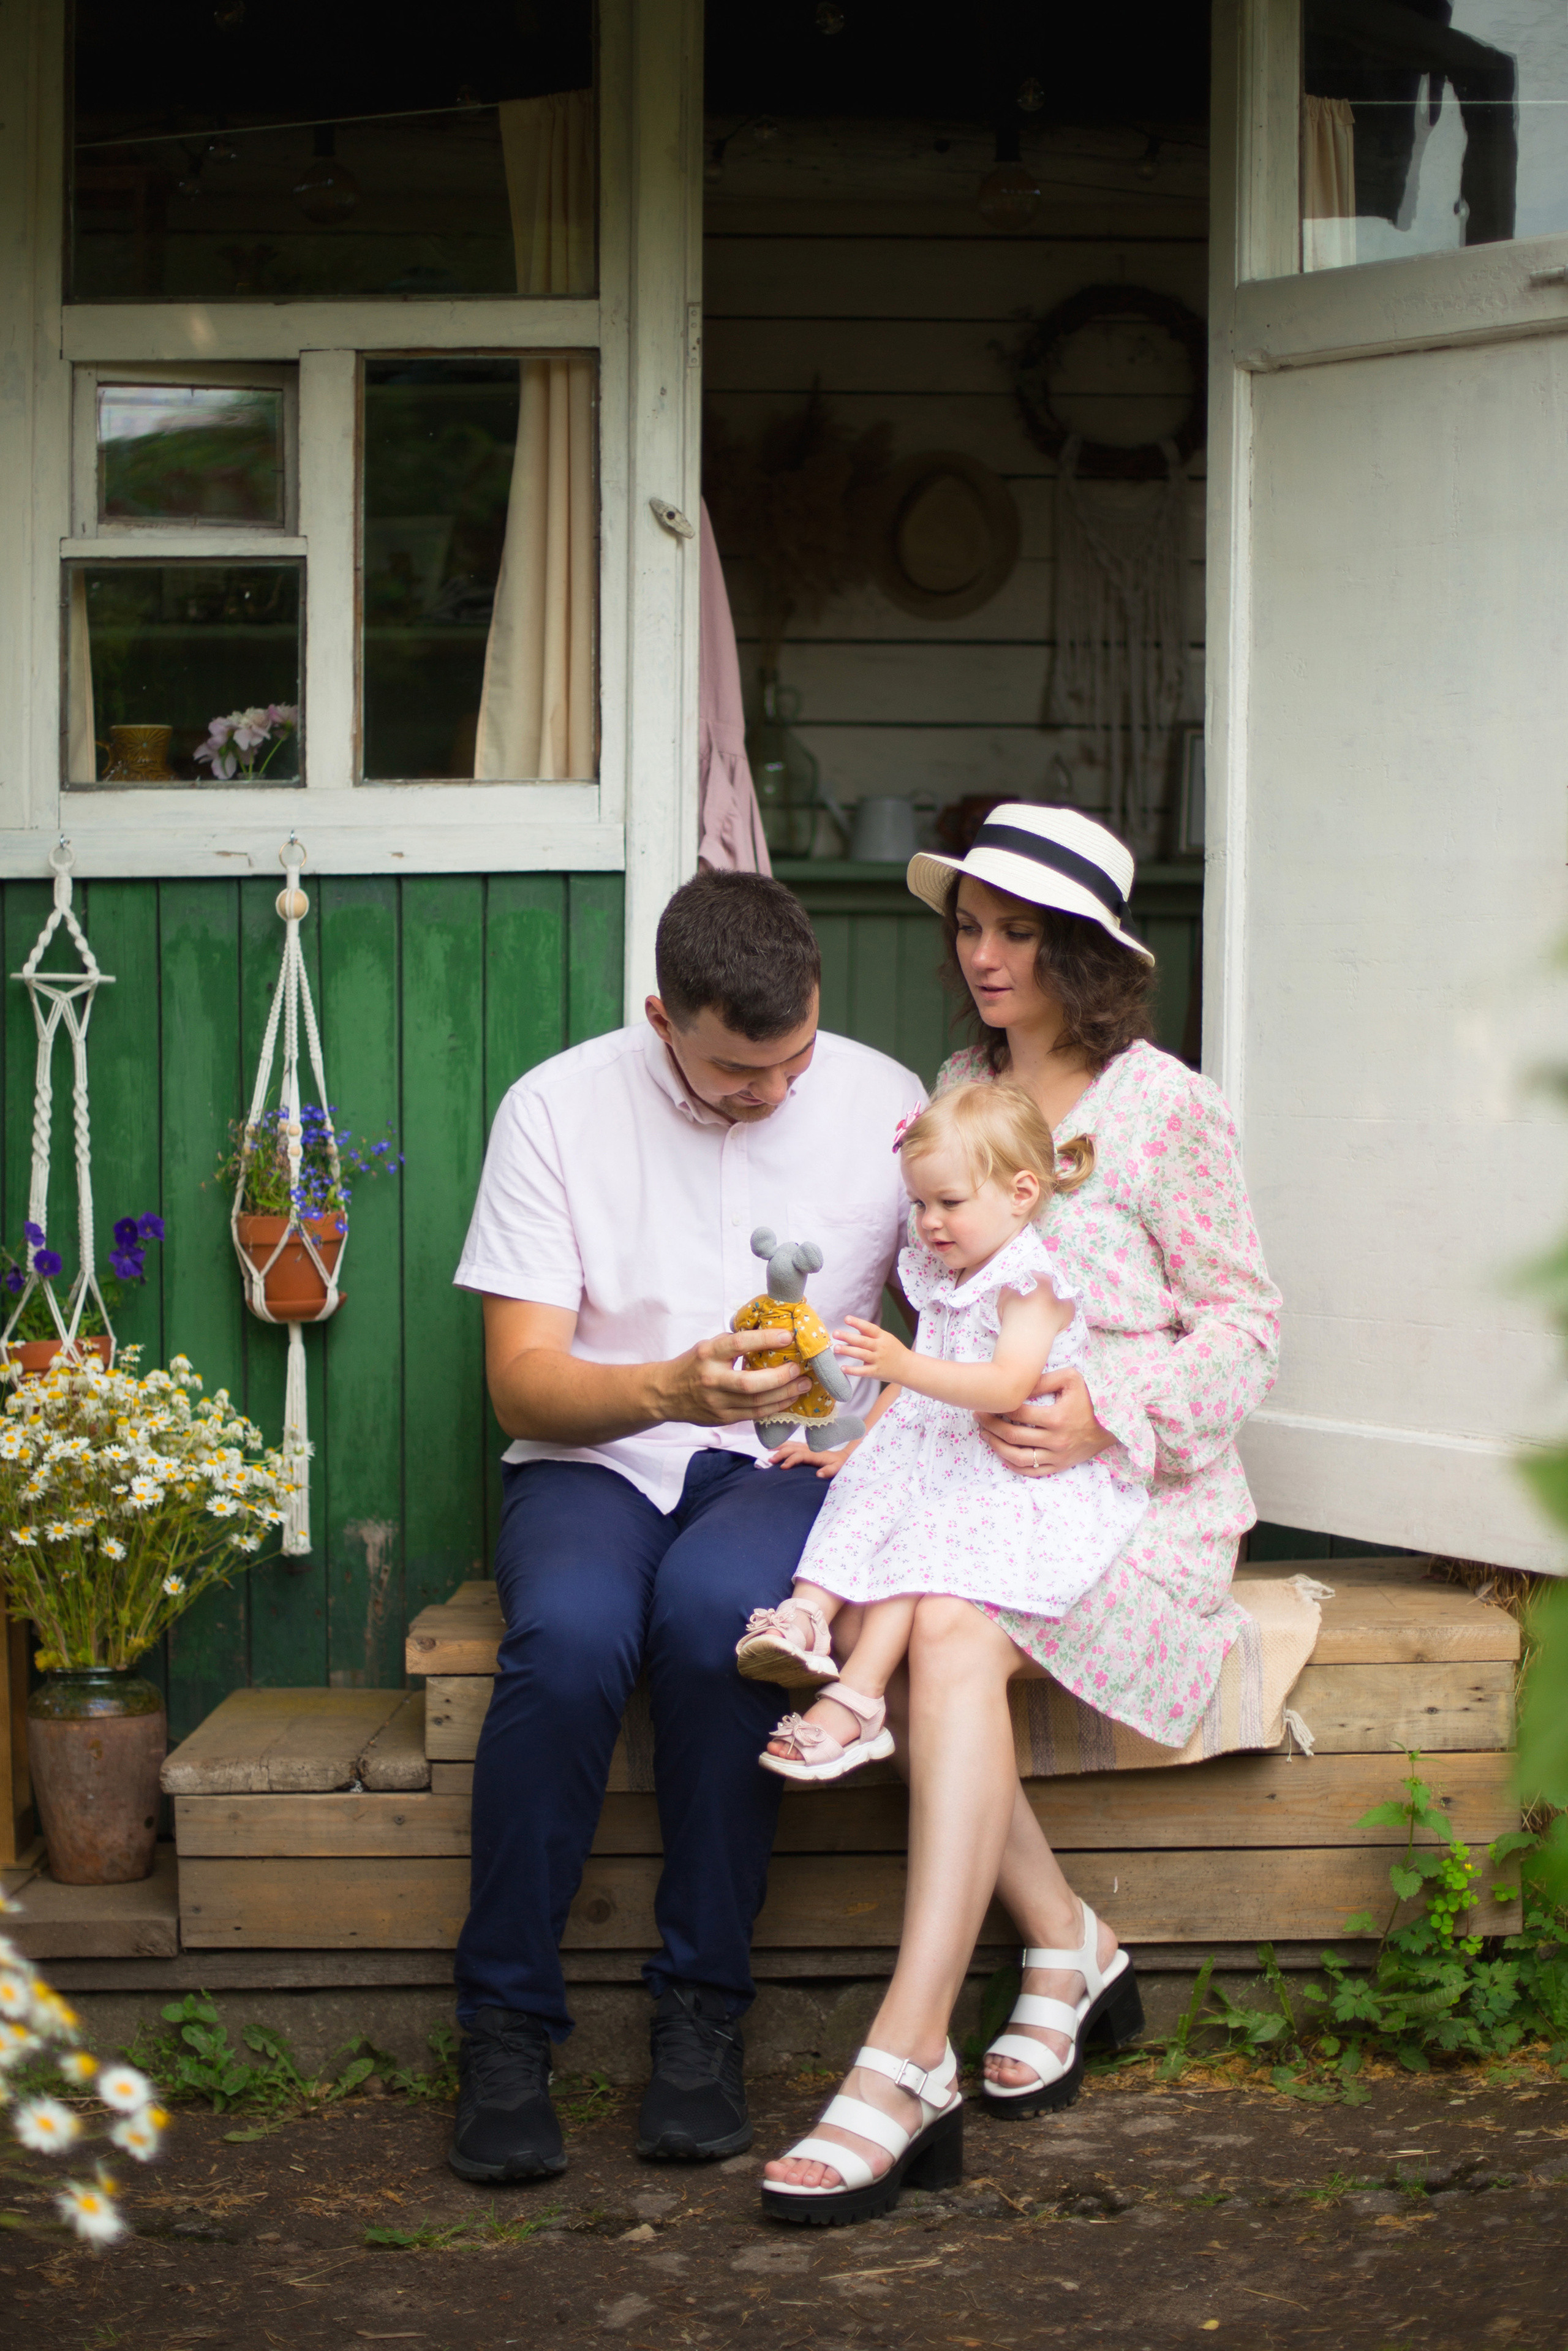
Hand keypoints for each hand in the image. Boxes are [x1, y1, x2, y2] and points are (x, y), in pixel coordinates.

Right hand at [656, 1328, 811, 1428]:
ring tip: (803, 1385)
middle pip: (750, 1383)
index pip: (738, 1344)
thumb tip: (769, 1333)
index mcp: (707, 1354)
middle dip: (781, 1377)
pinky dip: (774, 1407)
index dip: (765, 1339)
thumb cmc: (692, 1365)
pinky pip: (754, 1415)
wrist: (665, 1394)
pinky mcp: (722, 1418)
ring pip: (756, 1403)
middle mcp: (711, 1379)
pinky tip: (788, 1398)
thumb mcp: (707, 1346)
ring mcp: (717, 1402)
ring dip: (784, 1394)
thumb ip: (733, 1342)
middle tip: (799, 1369)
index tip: (787, 1336)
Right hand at [768, 1436, 860, 1478]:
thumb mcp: (838, 1469)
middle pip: (792, 1448)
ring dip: (779, 1447)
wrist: (844, 1457)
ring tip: (768, 1451)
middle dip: (780, 1453)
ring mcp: (807, 1447)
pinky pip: (792, 1445)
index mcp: (815, 1454)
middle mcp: (809, 1448)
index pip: (800, 1455)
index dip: (791, 1460)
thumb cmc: (840, 1465)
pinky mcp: (806, 1448)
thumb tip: (819, 1474)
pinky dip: (783, 1445)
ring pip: (791, 1445)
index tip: (782, 1467)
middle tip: (770, 1460)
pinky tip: (775, 1447)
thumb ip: (830, 1471)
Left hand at [833, 1317, 908, 1384]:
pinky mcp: (876, 1372)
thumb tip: (853, 1329)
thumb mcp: (887, 1338)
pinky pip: (863, 1371)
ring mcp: (878, 1360)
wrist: (908, 1367)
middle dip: (848, 1337)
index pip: (869, 1328)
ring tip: (836, 1348)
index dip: (858, 1323)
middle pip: (862, 1341)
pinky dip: (853, 1370)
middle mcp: (880, 1347)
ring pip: (861, 1354)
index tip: (846, 1319)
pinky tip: (843, 1368)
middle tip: (835, 1333)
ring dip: (848, 1351)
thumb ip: (872, 1335)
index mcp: (883, 1337)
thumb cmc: (894, 1351)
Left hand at [976, 1367, 1114, 1477]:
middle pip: (1013, 1436)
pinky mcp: (1059, 1466)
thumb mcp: (1071, 1379)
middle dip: (991, 1426)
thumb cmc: (1090, 1398)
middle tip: (979, 1417)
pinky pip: (1031, 1471)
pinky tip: (1001, 1453)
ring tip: (985, 1435)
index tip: (986, 1402)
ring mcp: (1057, 1457)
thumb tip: (1017, 1384)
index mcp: (1057, 1418)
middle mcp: (1056, 1441)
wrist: (1113, 1424)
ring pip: (1018, 1457)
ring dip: (996, 1446)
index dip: (998, 1407)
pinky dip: (1012, 1464)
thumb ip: (1043, 1379)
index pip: (1018, 1413)